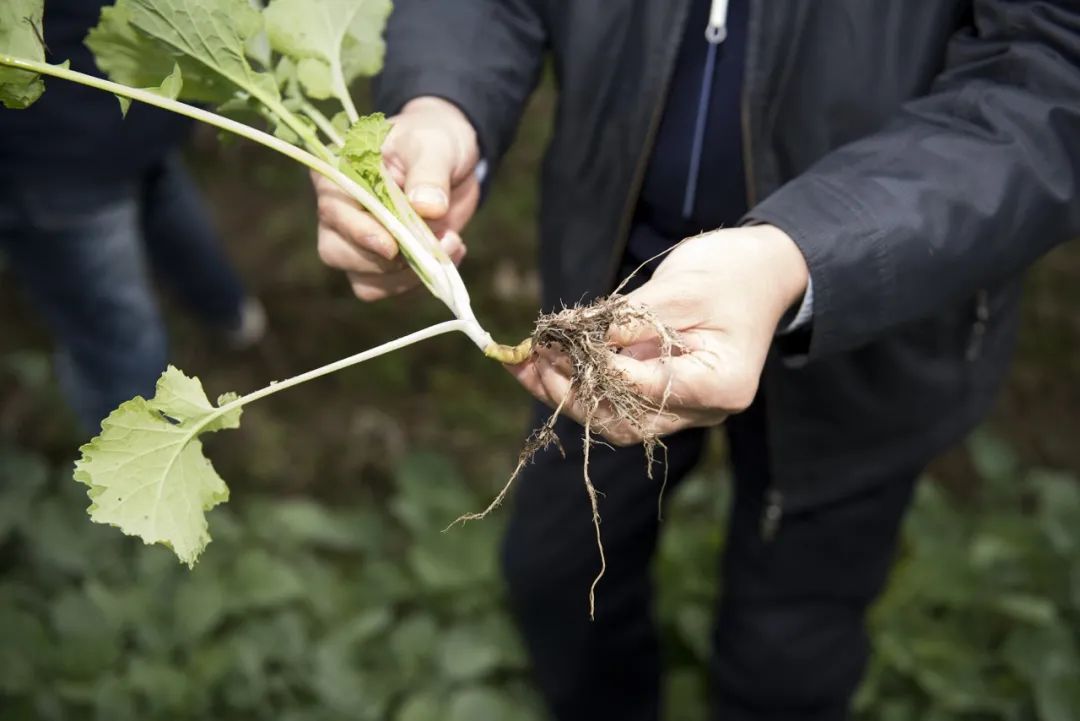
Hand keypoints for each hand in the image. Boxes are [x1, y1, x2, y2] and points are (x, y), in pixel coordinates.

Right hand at [313, 96, 480, 300]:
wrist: (452, 158)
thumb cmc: (433, 140)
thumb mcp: (435, 146)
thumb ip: (429, 173)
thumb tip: (427, 208)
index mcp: (339, 172)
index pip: (332, 209)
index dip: (358, 232)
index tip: (391, 246)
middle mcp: (339, 210)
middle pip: (337, 252)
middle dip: (385, 261)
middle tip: (434, 246)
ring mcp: (358, 240)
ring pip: (363, 280)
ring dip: (408, 276)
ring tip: (451, 243)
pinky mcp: (383, 261)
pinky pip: (389, 287)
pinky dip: (420, 280)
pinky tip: (450, 251)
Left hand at [511, 225, 809, 444]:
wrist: (760, 271)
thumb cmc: (731, 273)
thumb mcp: (680, 289)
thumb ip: (629, 319)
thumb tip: (573, 337)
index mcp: (723, 386)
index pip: (652, 391)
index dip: (603, 371)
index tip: (564, 345)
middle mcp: (702, 410)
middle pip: (626, 421)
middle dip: (573, 393)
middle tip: (533, 361)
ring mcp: (681, 407)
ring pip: (612, 418)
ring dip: (565, 393)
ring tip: (524, 364)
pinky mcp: (659, 393)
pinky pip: (612, 398)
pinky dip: (576, 381)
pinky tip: (539, 361)